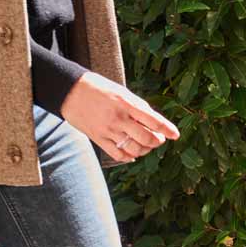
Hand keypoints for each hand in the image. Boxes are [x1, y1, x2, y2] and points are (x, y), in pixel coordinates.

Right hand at [61, 71, 178, 161]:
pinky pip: (119, 155)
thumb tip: (155, 122)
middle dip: (157, 142)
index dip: (167, 129)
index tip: (175, 135)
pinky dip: (129, 157)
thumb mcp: (121, 91)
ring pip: (135, 150)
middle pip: (147, 139)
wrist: (70, 91)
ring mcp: (109, 131)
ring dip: (144, 151)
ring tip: (145, 146)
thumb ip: (137, 107)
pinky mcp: (99, 139)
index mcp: (126, 103)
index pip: (153, 120)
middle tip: (158, 139)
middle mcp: (119, 118)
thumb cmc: (98, 88)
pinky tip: (132, 154)